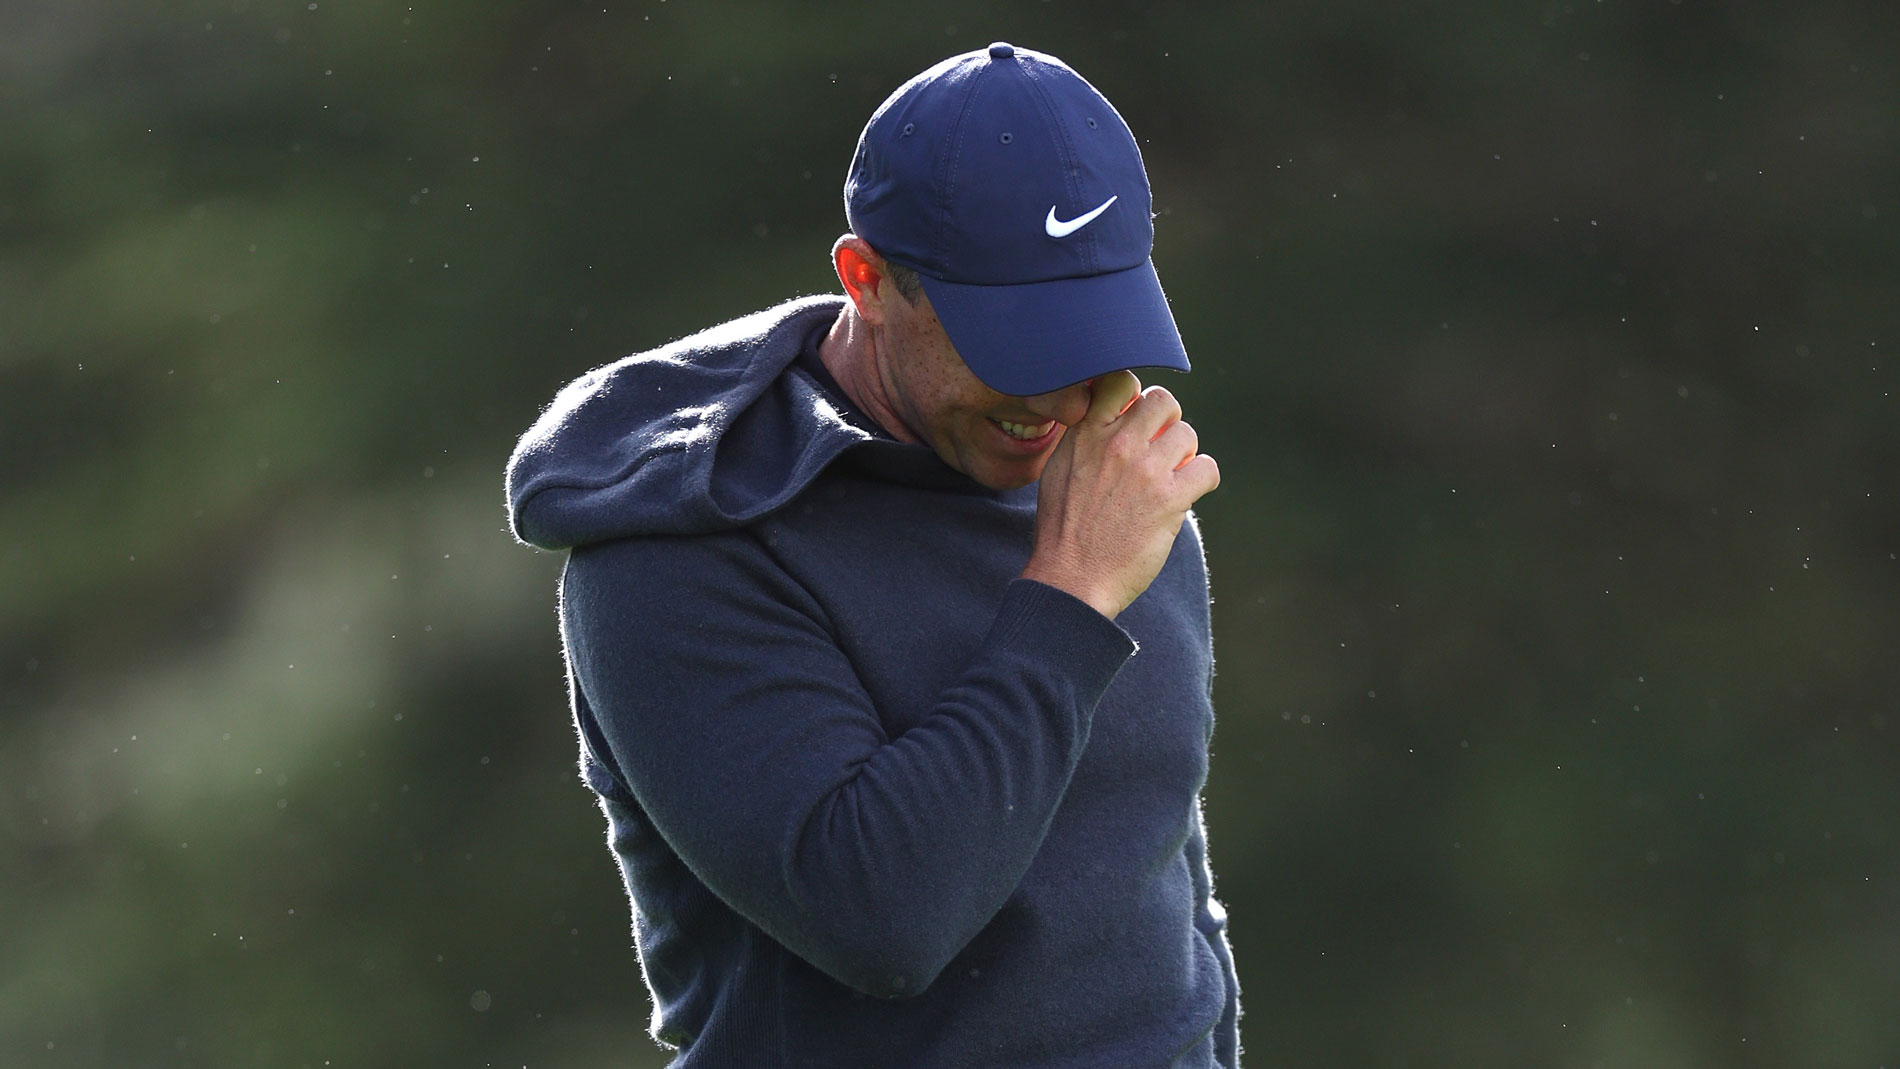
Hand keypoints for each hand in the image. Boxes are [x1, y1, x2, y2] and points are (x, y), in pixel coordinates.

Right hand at [1020, 371, 1219, 618]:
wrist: (1070, 580)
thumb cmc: (1063, 530)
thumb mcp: (1059, 469)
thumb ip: (1085, 437)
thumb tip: (1112, 416)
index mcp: (1086, 433)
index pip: (1121, 380)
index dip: (1135, 396)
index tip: (1134, 419)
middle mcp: (1117, 443)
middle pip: (1163, 401)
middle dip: (1167, 422)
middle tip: (1159, 449)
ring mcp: (1145, 470)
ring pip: (1188, 434)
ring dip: (1183, 456)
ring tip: (1168, 478)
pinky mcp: (1170, 499)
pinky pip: (1207, 468)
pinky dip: (1202, 479)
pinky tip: (1185, 494)